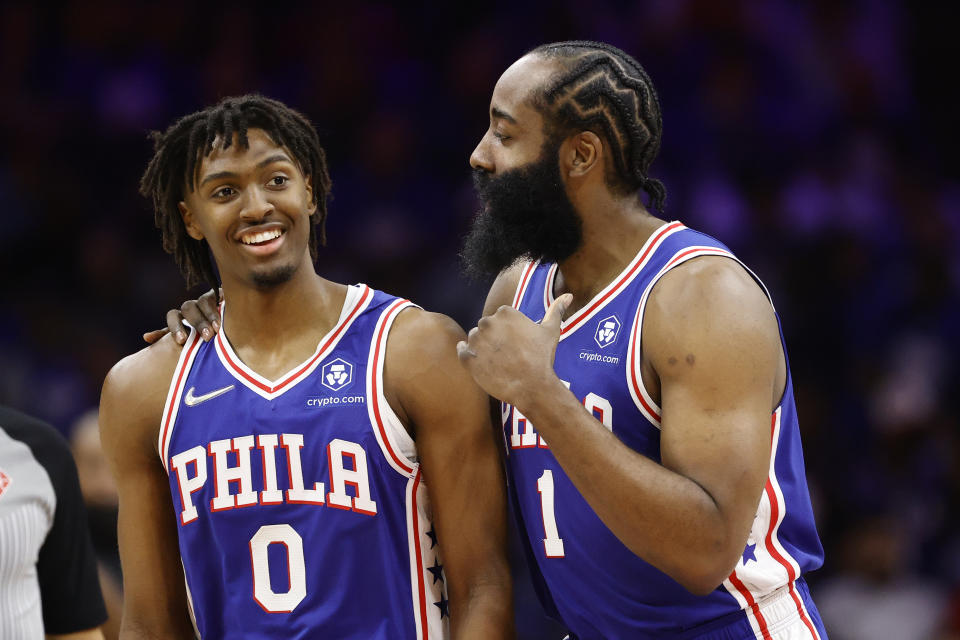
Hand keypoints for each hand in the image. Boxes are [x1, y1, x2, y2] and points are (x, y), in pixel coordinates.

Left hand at [142, 288, 222, 344]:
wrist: (226, 329)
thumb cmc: (202, 340)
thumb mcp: (187, 341)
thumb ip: (167, 338)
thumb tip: (146, 337)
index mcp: (181, 318)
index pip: (173, 317)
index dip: (175, 328)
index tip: (182, 341)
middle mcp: (193, 307)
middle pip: (188, 308)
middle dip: (197, 323)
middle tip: (206, 338)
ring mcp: (206, 300)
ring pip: (203, 302)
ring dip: (209, 316)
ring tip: (217, 330)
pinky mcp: (221, 295)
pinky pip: (218, 295)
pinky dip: (220, 304)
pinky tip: (226, 316)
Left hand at [457, 293, 571, 407]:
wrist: (531, 386)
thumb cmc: (542, 357)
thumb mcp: (551, 331)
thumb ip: (556, 310)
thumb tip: (569, 295)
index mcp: (505, 312)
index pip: (500, 318)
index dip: (509, 333)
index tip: (517, 345)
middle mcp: (487, 322)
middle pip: (486, 328)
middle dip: (495, 339)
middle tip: (509, 355)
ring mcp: (475, 340)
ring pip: (475, 340)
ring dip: (482, 348)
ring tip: (498, 362)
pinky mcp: (466, 357)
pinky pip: (462, 352)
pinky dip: (469, 356)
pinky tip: (481, 363)